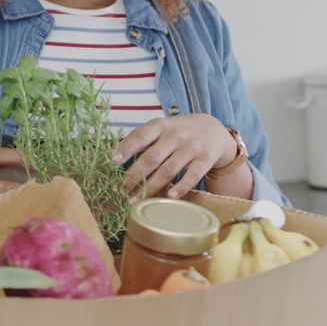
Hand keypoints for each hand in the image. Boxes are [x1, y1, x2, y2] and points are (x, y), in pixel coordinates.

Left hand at [113, 114, 235, 200]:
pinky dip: (181, 187)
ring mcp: (192, 147)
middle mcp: (176, 135)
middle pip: (152, 157)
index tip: (112, 162)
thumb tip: (113, 156)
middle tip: (117, 191)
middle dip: (133, 176)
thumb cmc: (179, 131)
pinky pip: (192, 175)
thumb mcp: (161, 127)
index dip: (126, 148)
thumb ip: (141, 138)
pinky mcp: (206, 159)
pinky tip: (170, 197)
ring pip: (169, 170)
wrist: (214, 129)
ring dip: (150, 187)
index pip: (141, 136)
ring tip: (134, 200)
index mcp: (161, 125)